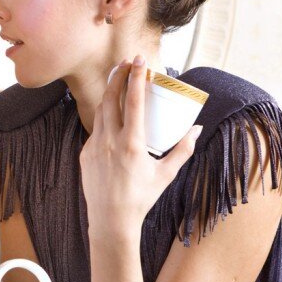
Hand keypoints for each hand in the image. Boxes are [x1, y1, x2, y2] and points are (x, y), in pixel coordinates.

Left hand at [80, 56, 200, 235]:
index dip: (136, 78)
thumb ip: (183, 150)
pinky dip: (104, 119)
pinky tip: (112, 116)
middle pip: (110, 98)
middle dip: (118, 76)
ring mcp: (94, 146)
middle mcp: (109, 141)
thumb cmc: (141, 198)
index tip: (139, 61)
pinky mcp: (85, 154)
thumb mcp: (166, 174)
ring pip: (100, 111)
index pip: (133, 101)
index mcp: (131, 143)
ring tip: (118, 80)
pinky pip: (95, 130)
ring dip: (109, 94)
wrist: (110, 220)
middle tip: (126, 62)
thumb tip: (197, 130)